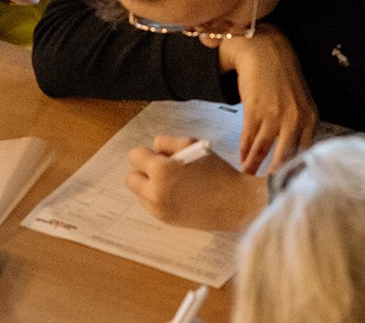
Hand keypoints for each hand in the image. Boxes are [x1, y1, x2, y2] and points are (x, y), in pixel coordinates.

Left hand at [125, 136, 267, 230]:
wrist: (234, 202)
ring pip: (140, 193)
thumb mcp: (192, 145)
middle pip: (131, 178)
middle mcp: (154, 192)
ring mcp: (159, 210)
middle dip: (143, 171)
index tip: (160, 155)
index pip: (134, 156)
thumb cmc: (216, 171)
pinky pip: (150, 205)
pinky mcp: (166, 221)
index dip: (146, 153)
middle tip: (163, 169)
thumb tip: (153, 149)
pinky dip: (158, 198)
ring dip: (149, 186)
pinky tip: (177, 194)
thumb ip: (166, 143)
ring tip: (173, 182)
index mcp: (160, 170)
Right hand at [217, 27, 317, 173]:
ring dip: (254, 166)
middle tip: (267, 189)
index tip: (288, 184)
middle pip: (284, 158)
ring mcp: (274, 116)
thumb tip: (293, 155)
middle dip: (275, 176)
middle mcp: (295, 120)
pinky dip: (245, 152)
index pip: (305, 153)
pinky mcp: (255, 111)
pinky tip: (242, 159)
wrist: (264, 52)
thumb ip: (300, 126)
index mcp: (310, 119)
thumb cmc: (283, 77)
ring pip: (263, 151)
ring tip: (248, 176)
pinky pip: (249, 139)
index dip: (295, 171)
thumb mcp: (300, 102)